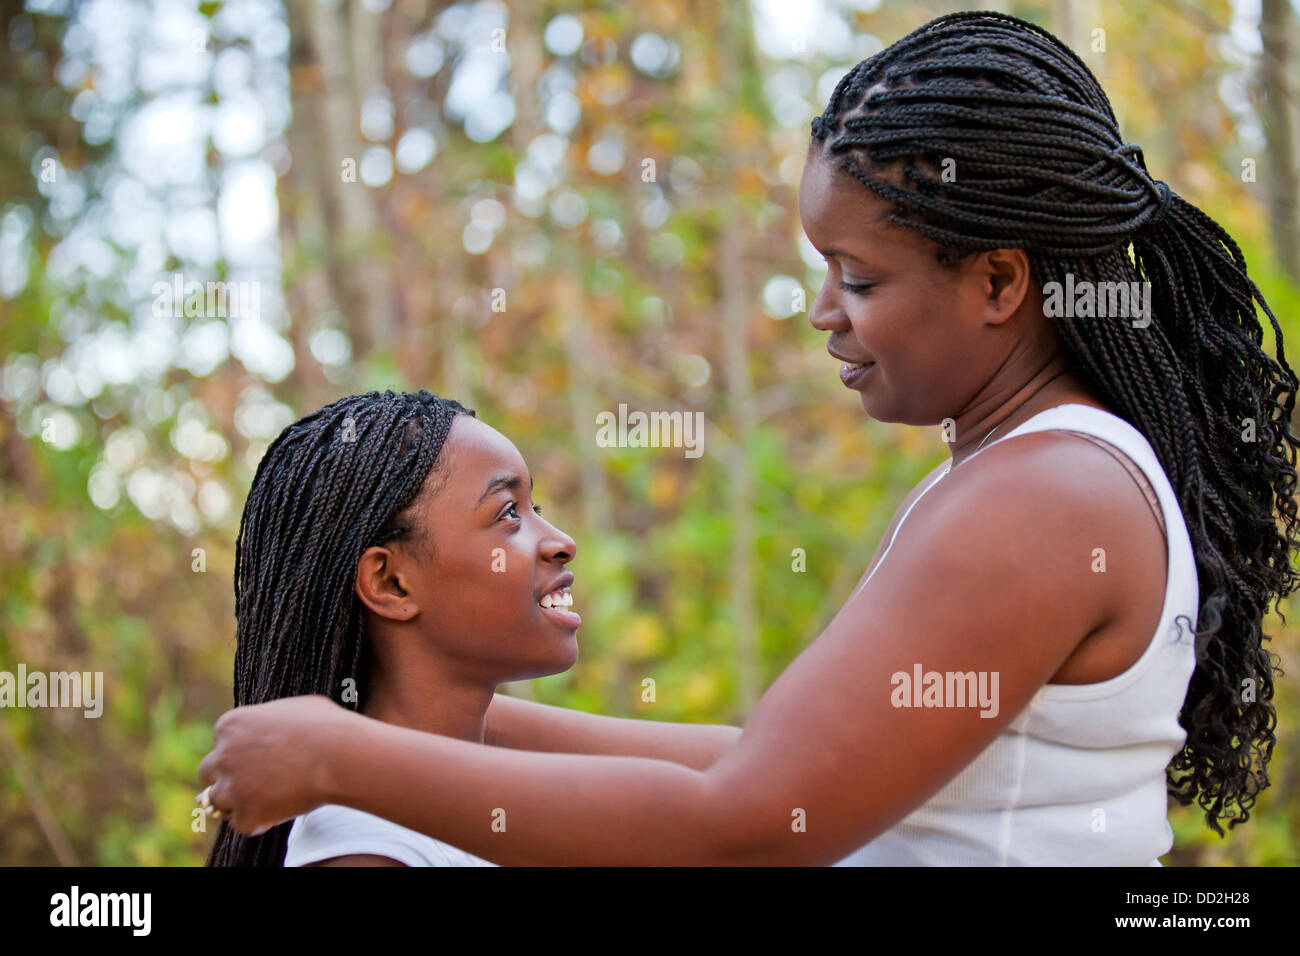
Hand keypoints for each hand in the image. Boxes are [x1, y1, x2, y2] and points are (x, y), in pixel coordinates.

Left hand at [198, 694, 348, 834]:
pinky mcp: (246, 814)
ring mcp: (232, 787)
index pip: (220, 743)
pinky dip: (259, 821)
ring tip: (267, 800)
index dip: (240, 753)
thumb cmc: (326, 726)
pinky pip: (243, 824)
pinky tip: (279, 813)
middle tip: (254, 782)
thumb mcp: (295, 708)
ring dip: (238, 802)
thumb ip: (272, 718)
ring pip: (217, 801)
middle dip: (228, 777)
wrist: (339, 754)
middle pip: (209, 772)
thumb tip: (277, 723)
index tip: (260, 759)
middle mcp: (223, 755)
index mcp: (230, 725)